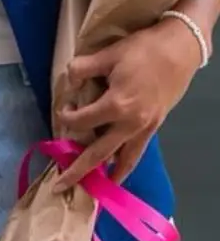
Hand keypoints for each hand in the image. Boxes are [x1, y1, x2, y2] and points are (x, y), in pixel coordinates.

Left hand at [54, 15, 203, 189]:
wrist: (180, 50)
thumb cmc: (144, 50)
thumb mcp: (108, 54)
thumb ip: (83, 68)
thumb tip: (69, 80)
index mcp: (117, 105)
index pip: (81, 121)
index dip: (67, 117)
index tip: (63, 108)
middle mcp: (130, 124)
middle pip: (98, 153)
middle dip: (77, 170)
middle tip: (60, 186)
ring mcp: (144, 128)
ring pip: (122, 160)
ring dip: (105, 175)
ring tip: (93, 191)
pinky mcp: (154, 127)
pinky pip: (137, 152)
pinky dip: (126, 165)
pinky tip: (118, 172)